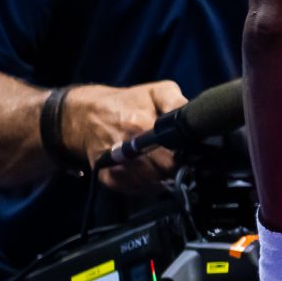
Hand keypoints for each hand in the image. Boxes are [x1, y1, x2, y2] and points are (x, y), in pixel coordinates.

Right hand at [62, 81, 184, 195]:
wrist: (86, 115)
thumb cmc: (128, 102)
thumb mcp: (156, 91)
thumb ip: (177, 102)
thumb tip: (195, 118)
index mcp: (139, 125)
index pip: (172, 154)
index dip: (186, 156)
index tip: (192, 152)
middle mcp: (125, 148)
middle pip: (162, 172)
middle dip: (176, 167)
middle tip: (180, 159)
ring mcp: (114, 165)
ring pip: (149, 183)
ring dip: (162, 178)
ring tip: (165, 165)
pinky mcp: (106, 177)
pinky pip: (132, 189)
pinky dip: (145, 185)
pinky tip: (150, 174)